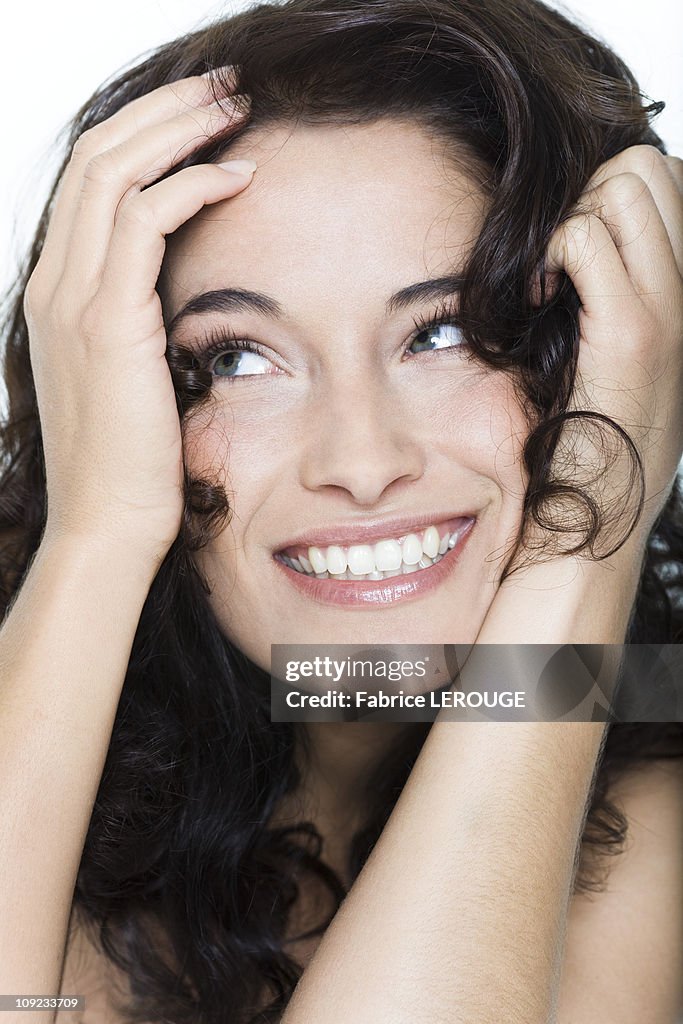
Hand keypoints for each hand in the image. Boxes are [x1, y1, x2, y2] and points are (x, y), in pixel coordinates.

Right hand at [24, 70, 254, 565]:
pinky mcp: (107, 322)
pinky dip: (190, 186)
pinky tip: (238, 177)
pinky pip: (143, 221)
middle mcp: (55, 283)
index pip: (92, 180)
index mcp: (59, 292)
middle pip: (98, 155)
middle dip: (164, 109)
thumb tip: (185, 295)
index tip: (204, 117)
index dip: (146, 133)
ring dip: (180, 128)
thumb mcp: (132, 377)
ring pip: (113, 171)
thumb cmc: (133, 462)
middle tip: (226, 87)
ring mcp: (73, 299)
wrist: (108, 523)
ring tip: (238, 107)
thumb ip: (142, 323)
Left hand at [545, 145, 682, 556]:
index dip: (610, 197)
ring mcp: (668, 309)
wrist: (598, 519)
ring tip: (554, 281)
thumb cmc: (590, 444)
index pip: (666, 181)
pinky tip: (540, 298)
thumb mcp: (613, 360)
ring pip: (624, 185)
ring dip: (573, 220)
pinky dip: (552, 253)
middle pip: (648, 166)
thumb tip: (573, 244)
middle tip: (564, 262)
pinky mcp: (633, 333)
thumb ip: (609, 296)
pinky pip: (587, 235)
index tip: (576, 256)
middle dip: (592, 194)